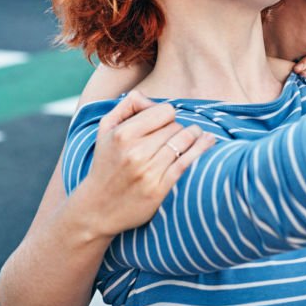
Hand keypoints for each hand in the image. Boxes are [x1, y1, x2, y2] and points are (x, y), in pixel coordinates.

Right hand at [75, 91, 215, 238]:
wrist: (97, 208)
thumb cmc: (105, 163)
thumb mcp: (106, 129)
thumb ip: (127, 106)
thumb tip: (149, 97)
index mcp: (123, 134)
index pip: (164, 111)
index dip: (167, 115)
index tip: (163, 124)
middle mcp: (135, 152)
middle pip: (175, 127)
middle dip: (178, 128)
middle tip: (174, 134)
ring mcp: (148, 172)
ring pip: (184, 142)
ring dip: (194, 136)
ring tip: (196, 135)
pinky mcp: (159, 189)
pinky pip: (187, 163)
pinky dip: (201, 149)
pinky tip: (209, 141)